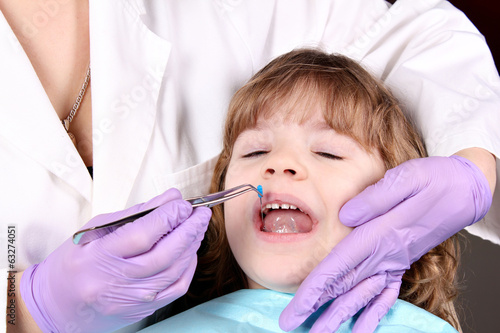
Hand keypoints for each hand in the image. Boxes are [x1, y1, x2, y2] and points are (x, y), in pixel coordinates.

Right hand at [20, 188, 210, 331]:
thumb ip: (135, 214)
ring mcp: (132, 300)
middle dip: (189, 229)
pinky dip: (188, 267)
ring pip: (174, 271)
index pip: (141, 235)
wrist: (57, 306)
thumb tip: (170, 198)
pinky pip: (176, 288)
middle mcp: (116, 282)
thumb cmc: (74, 263)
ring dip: (192, 245)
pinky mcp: (143, 310)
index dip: (167, 217)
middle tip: (201, 213)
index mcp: (98, 257)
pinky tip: (189, 251)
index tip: (183, 203)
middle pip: (164, 254)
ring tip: (197, 227)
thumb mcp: (94, 231)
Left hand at [279, 156, 491, 331]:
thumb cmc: (436, 180)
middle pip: (344, 286)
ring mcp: (395, 261)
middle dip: (316, 308)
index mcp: (381, 234)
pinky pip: (386, 293)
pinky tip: (360, 328)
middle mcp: (387, 254)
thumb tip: (345, 217)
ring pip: (362, 294)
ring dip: (338, 315)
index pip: (340, 267)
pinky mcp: (403, 261)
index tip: (296, 309)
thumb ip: (374, 199)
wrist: (467, 190)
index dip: (315, 290)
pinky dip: (372, 312)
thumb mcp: (406, 179)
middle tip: (291, 325)